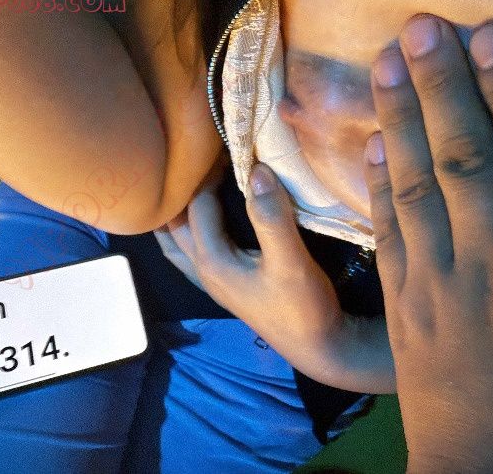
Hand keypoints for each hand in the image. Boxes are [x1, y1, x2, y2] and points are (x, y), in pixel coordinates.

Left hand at [159, 165, 394, 392]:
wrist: (317, 346)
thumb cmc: (303, 306)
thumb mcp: (291, 261)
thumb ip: (272, 217)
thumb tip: (256, 170)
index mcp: (211, 259)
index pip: (197, 204)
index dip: (207, 172)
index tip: (223, 145)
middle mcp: (202, 269)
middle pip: (176, 222)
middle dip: (182, 190)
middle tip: (196, 159)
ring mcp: (210, 280)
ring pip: (175, 241)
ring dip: (176, 214)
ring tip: (181, 187)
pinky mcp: (223, 286)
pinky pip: (187, 253)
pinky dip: (183, 234)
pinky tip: (194, 226)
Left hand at [364, 15, 492, 470]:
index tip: (491, 41)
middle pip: (468, 160)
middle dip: (443, 89)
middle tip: (420, 31)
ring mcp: (442, 284)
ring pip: (417, 186)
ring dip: (399, 120)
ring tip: (384, 65)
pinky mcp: (405, 304)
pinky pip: (388, 230)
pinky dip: (378, 181)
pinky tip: (370, 141)